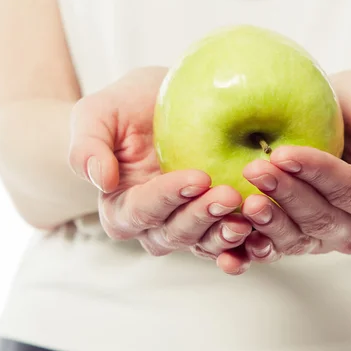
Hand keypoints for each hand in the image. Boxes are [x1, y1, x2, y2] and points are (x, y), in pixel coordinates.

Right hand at [68, 67, 252, 272]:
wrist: (164, 104)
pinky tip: (263, 237)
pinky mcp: (216, 221)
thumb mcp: (98, 113)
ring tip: (249, 218)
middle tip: (228, 195)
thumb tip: (99, 180)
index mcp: (122, 206)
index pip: (140, 211)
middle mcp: (154, 224)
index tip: (197, 177)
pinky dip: (246, 246)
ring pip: (203, 243)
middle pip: (174, 234)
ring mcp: (188, 224)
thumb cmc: (127, 107)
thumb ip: (87, 145)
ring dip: (225, 235)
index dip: (167, 198)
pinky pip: (230, 243)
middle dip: (201, 218)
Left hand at [235, 70, 350, 260]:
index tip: (284, 154)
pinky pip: (273, 247)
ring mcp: (321, 236)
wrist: (346, 113)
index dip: (316, 174)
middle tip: (254, 168)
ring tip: (241, 201)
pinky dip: (251, 248)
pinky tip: (230, 241)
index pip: (348, 190)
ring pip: (295, 238)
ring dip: (267, 222)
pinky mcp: (293, 235)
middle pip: (319, 218)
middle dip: (286, 195)